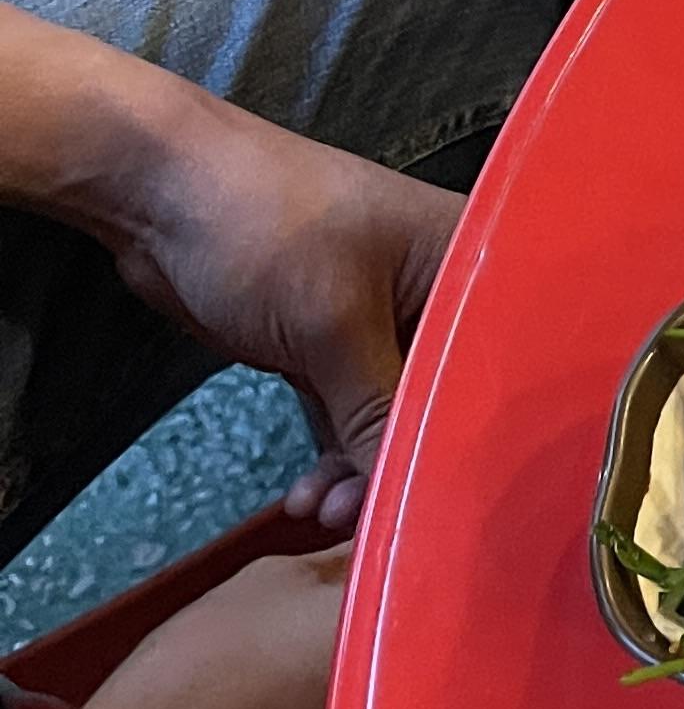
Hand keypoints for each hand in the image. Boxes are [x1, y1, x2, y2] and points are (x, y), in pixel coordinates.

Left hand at [85, 92, 460, 529]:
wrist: (158, 192)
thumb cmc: (266, 226)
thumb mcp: (333, 324)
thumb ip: (379, 412)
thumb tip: (416, 493)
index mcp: (467, 258)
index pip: (500, 360)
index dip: (485, 433)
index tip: (461, 501)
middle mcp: (439, 291)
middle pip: (447, 396)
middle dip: (410, 459)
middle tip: (371, 516)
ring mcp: (383, 319)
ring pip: (394, 414)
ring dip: (362, 468)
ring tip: (327, 513)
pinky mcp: (330, 343)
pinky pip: (350, 413)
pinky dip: (334, 453)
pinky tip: (311, 494)